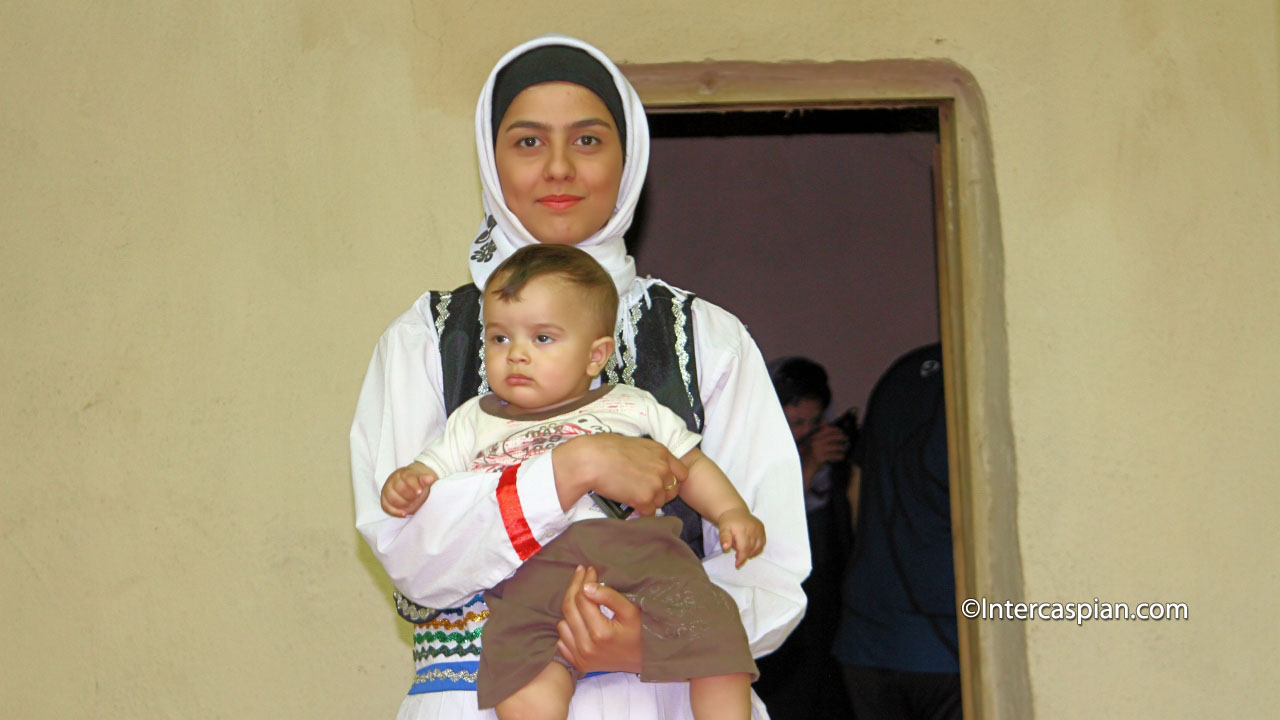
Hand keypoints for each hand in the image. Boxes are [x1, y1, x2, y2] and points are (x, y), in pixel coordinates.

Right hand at [380, 462, 435, 516]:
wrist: (410, 487)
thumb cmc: (417, 484)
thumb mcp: (423, 482)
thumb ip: (425, 480)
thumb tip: (431, 478)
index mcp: (404, 473)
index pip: (407, 478)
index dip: (414, 486)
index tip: (420, 492)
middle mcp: (393, 480)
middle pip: (399, 489)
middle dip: (409, 497)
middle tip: (416, 500)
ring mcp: (387, 490)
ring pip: (392, 498)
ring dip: (403, 504)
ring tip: (411, 506)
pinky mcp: (384, 500)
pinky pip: (386, 506)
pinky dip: (395, 511)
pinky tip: (404, 514)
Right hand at [552, 434, 686, 515]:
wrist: (591, 460)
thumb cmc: (603, 449)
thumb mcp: (634, 445)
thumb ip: (648, 456)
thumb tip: (646, 466)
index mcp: (661, 452)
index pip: (682, 473)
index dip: (671, 480)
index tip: (658, 482)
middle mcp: (663, 467)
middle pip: (673, 490)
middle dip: (661, 493)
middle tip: (642, 492)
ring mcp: (656, 484)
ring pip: (660, 502)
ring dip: (648, 502)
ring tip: (630, 495)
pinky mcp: (645, 498)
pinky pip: (649, 512)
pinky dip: (639, 511)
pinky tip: (627, 502)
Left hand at [555, 566, 642, 673]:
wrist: (643, 663)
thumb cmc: (639, 634)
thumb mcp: (631, 612)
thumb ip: (609, 597)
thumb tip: (587, 586)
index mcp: (600, 633)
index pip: (582, 598)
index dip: (584, 581)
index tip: (590, 570)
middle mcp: (586, 647)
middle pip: (569, 608)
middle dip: (574, 586)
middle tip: (581, 573)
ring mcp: (580, 657)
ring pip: (562, 623)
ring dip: (571, 608)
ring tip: (583, 598)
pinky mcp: (578, 663)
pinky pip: (562, 640)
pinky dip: (568, 628)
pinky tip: (580, 620)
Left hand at [716, 508, 766, 567]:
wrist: (735, 511)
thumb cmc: (728, 522)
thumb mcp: (722, 529)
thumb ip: (724, 538)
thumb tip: (725, 548)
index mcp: (742, 529)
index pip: (744, 548)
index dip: (741, 558)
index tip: (737, 565)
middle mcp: (752, 528)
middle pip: (751, 548)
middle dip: (744, 555)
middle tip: (737, 555)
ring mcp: (759, 528)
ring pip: (758, 547)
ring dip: (751, 552)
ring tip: (742, 549)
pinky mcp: (762, 528)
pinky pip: (762, 542)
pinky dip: (757, 549)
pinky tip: (750, 549)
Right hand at [799, 424, 847, 485]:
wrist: (803, 469)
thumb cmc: (808, 457)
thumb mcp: (812, 444)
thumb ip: (819, 435)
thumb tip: (825, 421)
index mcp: (813, 437)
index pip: (826, 430)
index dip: (835, 430)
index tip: (842, 431)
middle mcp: (815, 442)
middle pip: (832, 437)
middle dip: (841, 437)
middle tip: (847, 438)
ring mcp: (817, 450)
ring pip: (834, 446)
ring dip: (841, 447)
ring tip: (845, 449)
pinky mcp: (820, 458)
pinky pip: (833, 455)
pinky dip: (839, 456)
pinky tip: (842, 457)